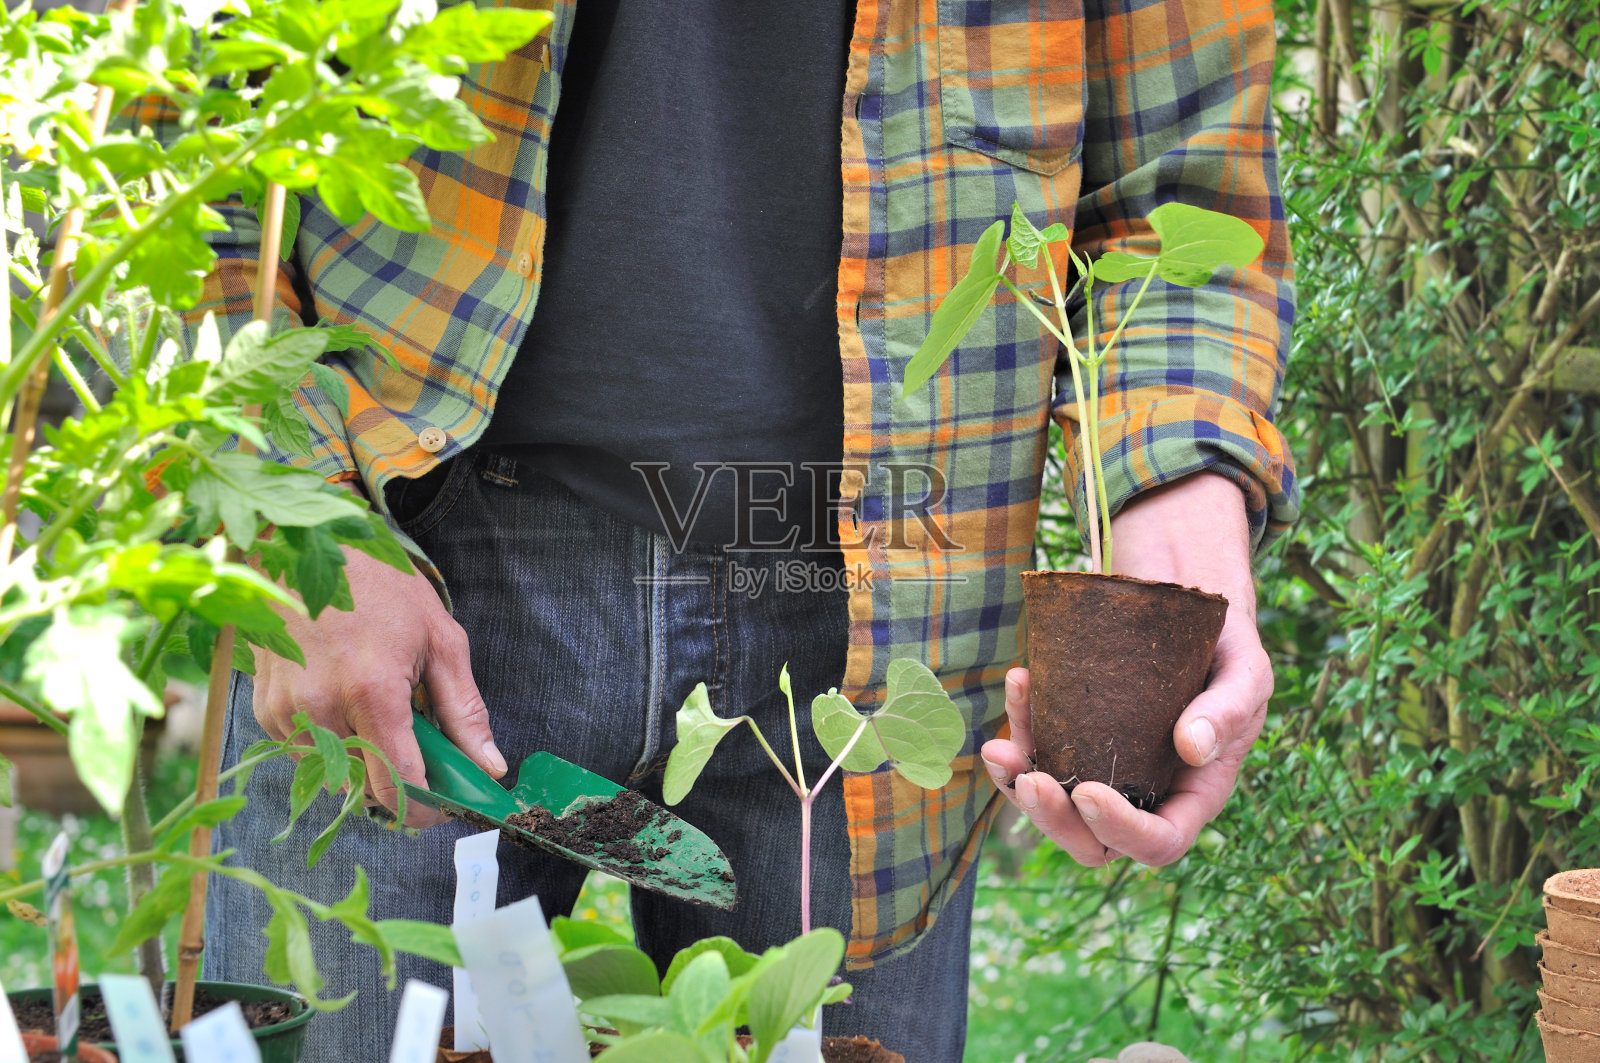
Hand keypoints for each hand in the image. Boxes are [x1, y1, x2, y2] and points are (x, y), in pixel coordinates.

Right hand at [251, 542, 506, 826]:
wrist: (305, 548)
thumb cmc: (380, 587)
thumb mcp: (440, 639)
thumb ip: (465, 710)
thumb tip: (490, 767)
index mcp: (372, 691)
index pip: (398, 786)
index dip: (426, 810)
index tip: (446, 809)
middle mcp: (322, 708)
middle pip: (367, 789)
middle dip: (400, 785)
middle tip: (423, 755)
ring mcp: (287, 711)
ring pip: (336, 774)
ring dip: (365, 760)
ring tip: (379, 712)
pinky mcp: (265, 710)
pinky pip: (307, 753)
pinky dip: (333, 742)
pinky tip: (344, 702)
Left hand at [982, 470, 1271, 865]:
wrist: (1189, 601)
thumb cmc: (1226, 644)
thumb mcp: (1245, 672)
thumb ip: (1228, 711)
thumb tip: (1192, 749)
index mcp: (1193, 791)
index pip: (1159, 840)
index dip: (1122, 832)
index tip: (1088, 792)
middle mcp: (1145, 791)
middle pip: (1095, 839)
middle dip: (1055, 820)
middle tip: (1030, 780)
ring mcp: (1105, 766)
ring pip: (1055, 803)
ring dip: (1018, 783)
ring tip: (997, 749)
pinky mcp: (1074, 734)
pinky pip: (1037, 748)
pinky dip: (1019, 724)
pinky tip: (1018, 681)